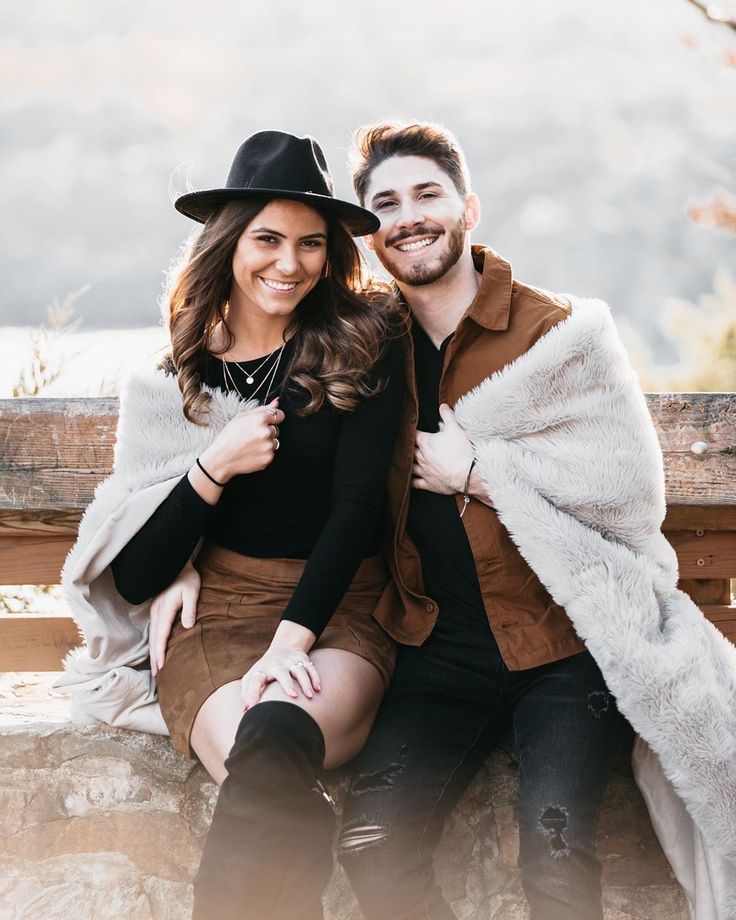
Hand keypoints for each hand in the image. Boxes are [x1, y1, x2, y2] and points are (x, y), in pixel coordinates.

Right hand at [149, 561, 201, 675]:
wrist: (178, 565)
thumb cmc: (188, 578)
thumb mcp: (192, 591)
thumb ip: (190, 608)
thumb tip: (188, 626)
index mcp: (165, 609)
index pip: (162, 635)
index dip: (161, 651)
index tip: (161, 666)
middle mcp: (157, 611)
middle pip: (154, 638)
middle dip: (155, 657)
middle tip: (157, 674)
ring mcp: (155, 610)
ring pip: (152, 635)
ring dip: (153, 651)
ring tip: (156, 667)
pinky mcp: (157, 609)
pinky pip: (154, 630)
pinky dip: (154, 642)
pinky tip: (157, 649)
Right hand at [201, 398, 285, 482]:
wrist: (222, 458)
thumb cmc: (229, 436)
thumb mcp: (241, 417)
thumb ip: (262, 409)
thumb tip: (277, 402)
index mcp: (260, 419)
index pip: (279, 415)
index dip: (274, 418)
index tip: (270, 421)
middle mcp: (266, 432)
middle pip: (276, 429)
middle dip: (267, 431)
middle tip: (252, 436)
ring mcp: (268, 446)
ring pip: (274, 441)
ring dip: (266, 442)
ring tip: (251, 445)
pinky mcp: (268, 458)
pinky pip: (271, 453)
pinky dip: (264, 453)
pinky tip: (252, 452)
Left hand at [240, 622, 320, 709]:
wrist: (283, 647)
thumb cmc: (265, 670)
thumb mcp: (252, 677)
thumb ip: (246, 693)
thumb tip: (246, 710)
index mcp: (260, 670)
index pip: (254, 682)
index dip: (252, 695)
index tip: (252, 709)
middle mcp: (275, 664)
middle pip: (281, 672)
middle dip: (287, 683)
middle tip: (293, 696)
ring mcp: (290, 661)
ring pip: (299, 670)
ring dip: (305, 682)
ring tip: (310, 695)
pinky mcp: (302, 659)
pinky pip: (310, 667)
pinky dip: (315, 677)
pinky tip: (318, 689)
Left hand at [413, 403, 474, 494]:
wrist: (468, 474)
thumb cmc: (462, 451)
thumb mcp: (456, 428)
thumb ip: (448, 416)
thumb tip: (443, 406)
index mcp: (425, 442)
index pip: (413, 434)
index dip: (411, 430)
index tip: (410, 428)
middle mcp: (421, 456)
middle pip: (409, 450)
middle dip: (409, 446)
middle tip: (407, 444)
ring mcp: (423, 471)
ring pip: (409, 466)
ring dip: (408, 462)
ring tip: (406, 460)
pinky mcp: (428, 484)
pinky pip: (414, 482)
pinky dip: (410, 480)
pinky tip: (408, 479)